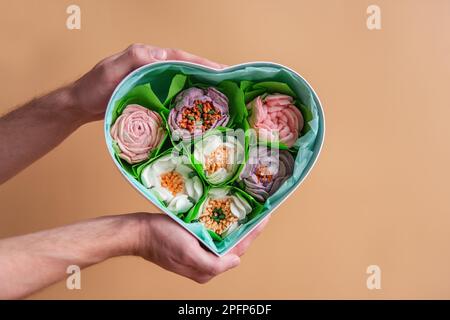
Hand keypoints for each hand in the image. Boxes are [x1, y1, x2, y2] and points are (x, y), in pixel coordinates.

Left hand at [71, 44, 225, 122]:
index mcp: (148, 57)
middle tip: (230, 86)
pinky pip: (174, 96)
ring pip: (183, 83)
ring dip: (202, 89)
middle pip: (187, 69)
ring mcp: (154, 82)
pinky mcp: (152, 96)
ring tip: (221, 99)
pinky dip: (188, 101)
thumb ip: (135, 59)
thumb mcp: (111, 70)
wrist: (81, 106)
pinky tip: (198, 111)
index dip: (203, 64)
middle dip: (209, 75)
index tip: (222, 71)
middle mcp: (154, 67)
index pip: (182, 58)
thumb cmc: (94, 87)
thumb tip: (162, 56)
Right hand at [136, 213, 268, 283]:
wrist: (139, 232)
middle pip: (232, 244)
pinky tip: (228, 211)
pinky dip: (222, 223)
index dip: (252, 234)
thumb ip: (213, 263)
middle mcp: (206, 262)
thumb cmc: (161, 240)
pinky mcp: (193, 241)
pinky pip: (212, 232)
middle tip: (260, 211)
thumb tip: (236, 261)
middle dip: (246, 229)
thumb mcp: (188, 253)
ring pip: (224, 238)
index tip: (264, 218)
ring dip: (235, 224)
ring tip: (249, 211)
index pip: (237, 250)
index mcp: (208, 269)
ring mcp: (199, 251)